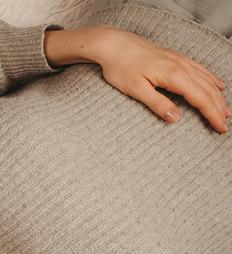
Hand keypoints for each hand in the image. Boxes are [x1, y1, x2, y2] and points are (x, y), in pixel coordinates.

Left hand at [46, 27, 229, 131]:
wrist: (114, 44)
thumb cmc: (121, 67)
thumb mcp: (136, 90)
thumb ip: (157, 103)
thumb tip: (175, 118)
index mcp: (175, 76)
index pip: (201, 99)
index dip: (212, 114)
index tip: (220, 128)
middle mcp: (182, 66)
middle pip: (207, 90)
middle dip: (219, 108)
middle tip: (225, 125)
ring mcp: (180, 60)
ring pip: (206, 80)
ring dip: (218, 96)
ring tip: (226, 110)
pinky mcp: (176, 58)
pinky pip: (200, 70)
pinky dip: (212, 79)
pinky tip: (217, 85)